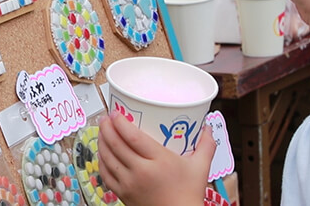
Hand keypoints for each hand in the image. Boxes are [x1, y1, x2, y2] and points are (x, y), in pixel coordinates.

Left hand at [98, 112, 214, 205]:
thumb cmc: (189, 196)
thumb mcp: (200, 168)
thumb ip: (206, 145)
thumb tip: (208, 127)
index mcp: (160, 161)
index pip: (133, 137)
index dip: (120, 123)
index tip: (115, 113)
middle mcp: (141, 172)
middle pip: (116, 145)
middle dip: (107, 128)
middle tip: (105, 118)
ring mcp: (130, 184)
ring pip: (108, 158)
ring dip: (102, 142)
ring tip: (102, 131)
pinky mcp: (123, 194)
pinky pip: (106, 175)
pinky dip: (101, 162)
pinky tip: (102, 154)